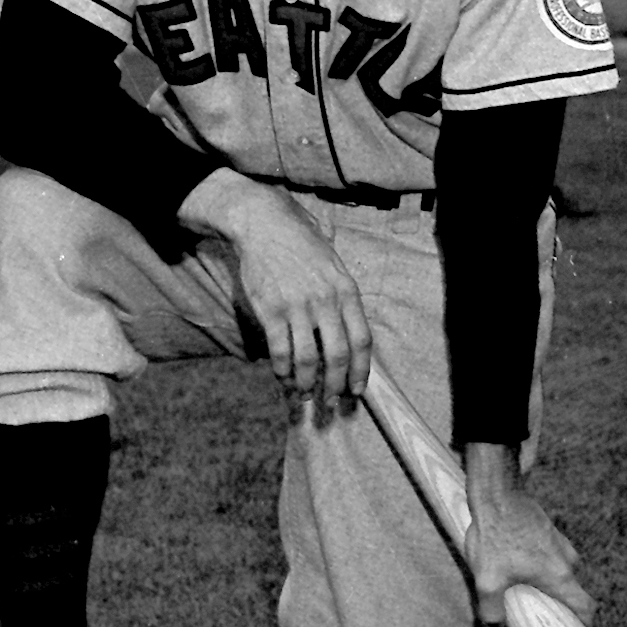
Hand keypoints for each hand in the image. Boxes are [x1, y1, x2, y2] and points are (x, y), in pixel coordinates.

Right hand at [184, 173, 373, 411]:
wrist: (264, 224)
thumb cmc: (301, 244)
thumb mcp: (333, 263)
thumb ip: (343, 295)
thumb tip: (350, 333)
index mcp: (346, 290)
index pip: (362, 340)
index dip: (361, 371)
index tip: (358, 390)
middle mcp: (325, 301)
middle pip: (337, 355)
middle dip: (336, 385)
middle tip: (331, 402)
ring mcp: (297, 306)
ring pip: (307, 359)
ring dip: (306, 383)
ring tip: (303, 395)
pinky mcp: (271, 309)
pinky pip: (279, 350)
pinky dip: (282, 370)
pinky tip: (282, 378)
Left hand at [463, 453, 595, 626]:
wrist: (497, 494)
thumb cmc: (495, 537)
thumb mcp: (486, 581)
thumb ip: (492, 612)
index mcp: (560, 576)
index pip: (587, 608)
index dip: (585, 626)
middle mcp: (568, 561)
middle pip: (570, 593)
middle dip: (555, 607)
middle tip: (536, 617)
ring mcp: (561, 545)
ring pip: (558, 575)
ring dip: (544, 585)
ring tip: (519, 590)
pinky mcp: (550, 533)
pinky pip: (550, 559)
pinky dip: (538, 568)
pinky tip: (514, 567)